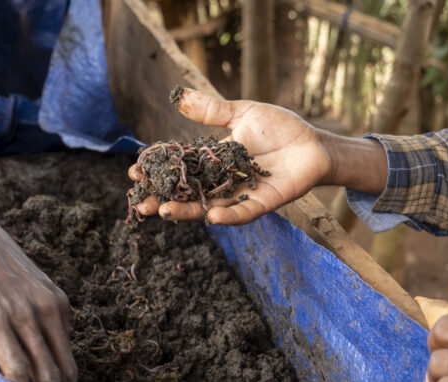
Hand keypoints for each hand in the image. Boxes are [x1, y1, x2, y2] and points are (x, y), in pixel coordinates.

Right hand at [129, 88, 333, 223]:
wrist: (313, 143)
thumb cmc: (279, 128)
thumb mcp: (242, 113)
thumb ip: (212, 111)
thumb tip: (179, 98)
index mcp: (212, 160)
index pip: (178, 168)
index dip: (157, 172)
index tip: (134, 173)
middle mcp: (221, 181)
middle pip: (187, 193)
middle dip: (162, 199)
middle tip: (141, 203)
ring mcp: (240, 195)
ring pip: (208, 207)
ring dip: (187, 212)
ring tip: (164, 212)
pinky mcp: (262, 203)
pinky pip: (243, 213)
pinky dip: (228, 216)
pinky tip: (212, 217)